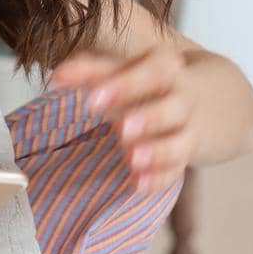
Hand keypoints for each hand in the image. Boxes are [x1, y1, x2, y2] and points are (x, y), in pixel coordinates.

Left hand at [48, 43, 196, 193]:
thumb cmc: (142, 85)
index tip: (94, 99)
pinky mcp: (182, 158)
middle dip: (149, 118)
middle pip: (173, 106)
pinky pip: (176, 171)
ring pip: (180, 142)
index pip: (154, 71)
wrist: (195, 102)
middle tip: (122, 128)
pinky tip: (138, 184)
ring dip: (157, 151)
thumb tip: (58, 77)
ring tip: (131, 159)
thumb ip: (89, 72)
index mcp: (166, 69)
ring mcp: (186, 130)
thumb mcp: (119, 71)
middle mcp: (182, 99)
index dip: (126, 85)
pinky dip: (158, 179)